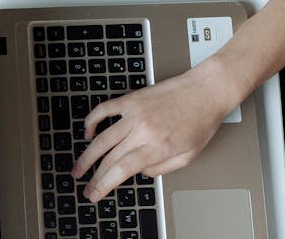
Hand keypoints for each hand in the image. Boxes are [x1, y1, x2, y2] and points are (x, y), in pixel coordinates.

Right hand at [71, 61, 234, 202]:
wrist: (206, 91)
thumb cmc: (201, 121)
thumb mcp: (188, 156)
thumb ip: (161, 168)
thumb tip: (140, 172)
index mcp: (158, 147)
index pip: (122, 170)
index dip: (104, 184)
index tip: (95, 193)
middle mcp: (143, 130)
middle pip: (109, 158)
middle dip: (94, 176)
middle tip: (86, 186)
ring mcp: (134, 113)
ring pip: (102, 137)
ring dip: (87, 155)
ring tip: (79, 167)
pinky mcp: (131, 99)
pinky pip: (104, 109)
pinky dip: (92, 121)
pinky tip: (88, 131)